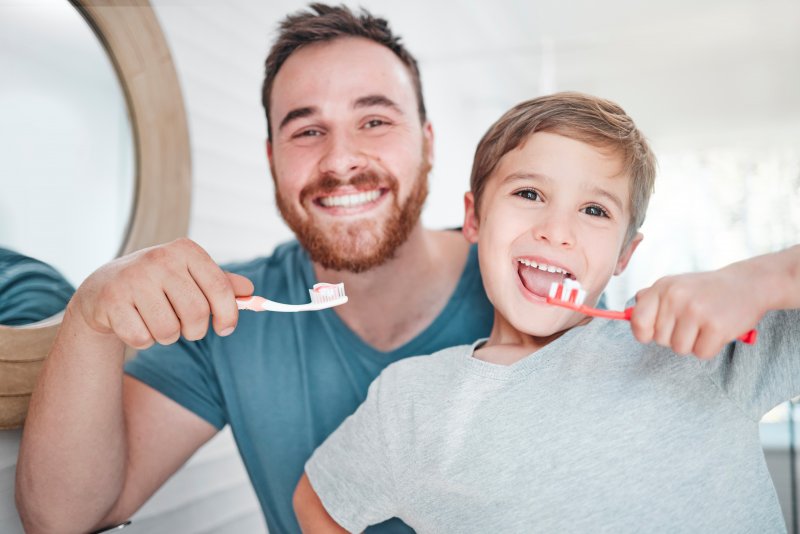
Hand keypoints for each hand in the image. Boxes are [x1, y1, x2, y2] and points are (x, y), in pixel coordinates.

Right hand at [73, 238, 253, 348]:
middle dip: (195, 330)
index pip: (220, 288)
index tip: (226, 329)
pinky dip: (143, 340)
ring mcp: (133, 278)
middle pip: (197, 314)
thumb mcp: (190, 277)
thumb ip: (222, 284)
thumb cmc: (158, 284)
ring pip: (169, 331)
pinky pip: (143, 339)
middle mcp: (160, 259)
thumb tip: (250, 291)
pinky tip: (135, 323)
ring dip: (168, 336)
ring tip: (157, 321)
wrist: (104, 287)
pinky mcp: (111, 301)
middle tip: (186, 327)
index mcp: (186, 250)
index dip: (229, 315)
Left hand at [629, 264, 763, 358]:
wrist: (746, 284)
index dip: (643, 333)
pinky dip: (709, 348)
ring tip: (704, 325)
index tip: (653, 333)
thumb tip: (628, 314)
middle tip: (691, 322)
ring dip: (692, 343)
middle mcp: (676, 297)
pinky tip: (717, 331)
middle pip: (659, 339)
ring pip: (679, 349)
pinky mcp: (716, 327)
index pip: (637, 321)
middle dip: (674, 337)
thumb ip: (651, 298)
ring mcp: (695, 311)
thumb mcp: (675, 285)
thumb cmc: (704, 290)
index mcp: (662, 287)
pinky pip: (701, 353)